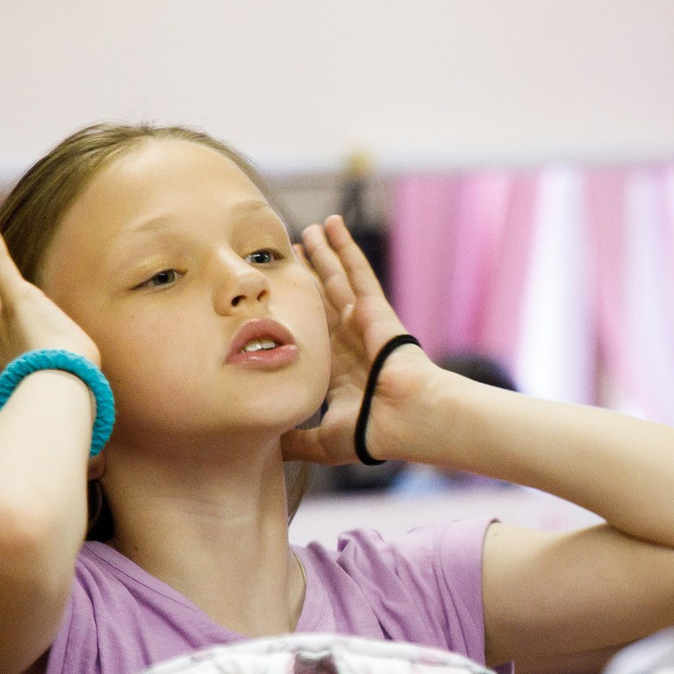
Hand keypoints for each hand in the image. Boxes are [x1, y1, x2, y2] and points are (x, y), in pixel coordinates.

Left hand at [279, 216, 439, 465]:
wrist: (407, 420)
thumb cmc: (371, 434)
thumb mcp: (321, 440)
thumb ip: (295, 442)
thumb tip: (266, 450)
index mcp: (338, 370)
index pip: (311, 334)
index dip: (294, 314)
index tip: (276, 298)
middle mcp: (349, 341)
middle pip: (320, 301)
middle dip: (305, 278)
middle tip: (286, 254)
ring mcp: (363, 322)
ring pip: (335, 280)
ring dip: (321, 255)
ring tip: (305, 230)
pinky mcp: (374, 308)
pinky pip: (356, 271)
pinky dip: (345, 246)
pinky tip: (333, 223)